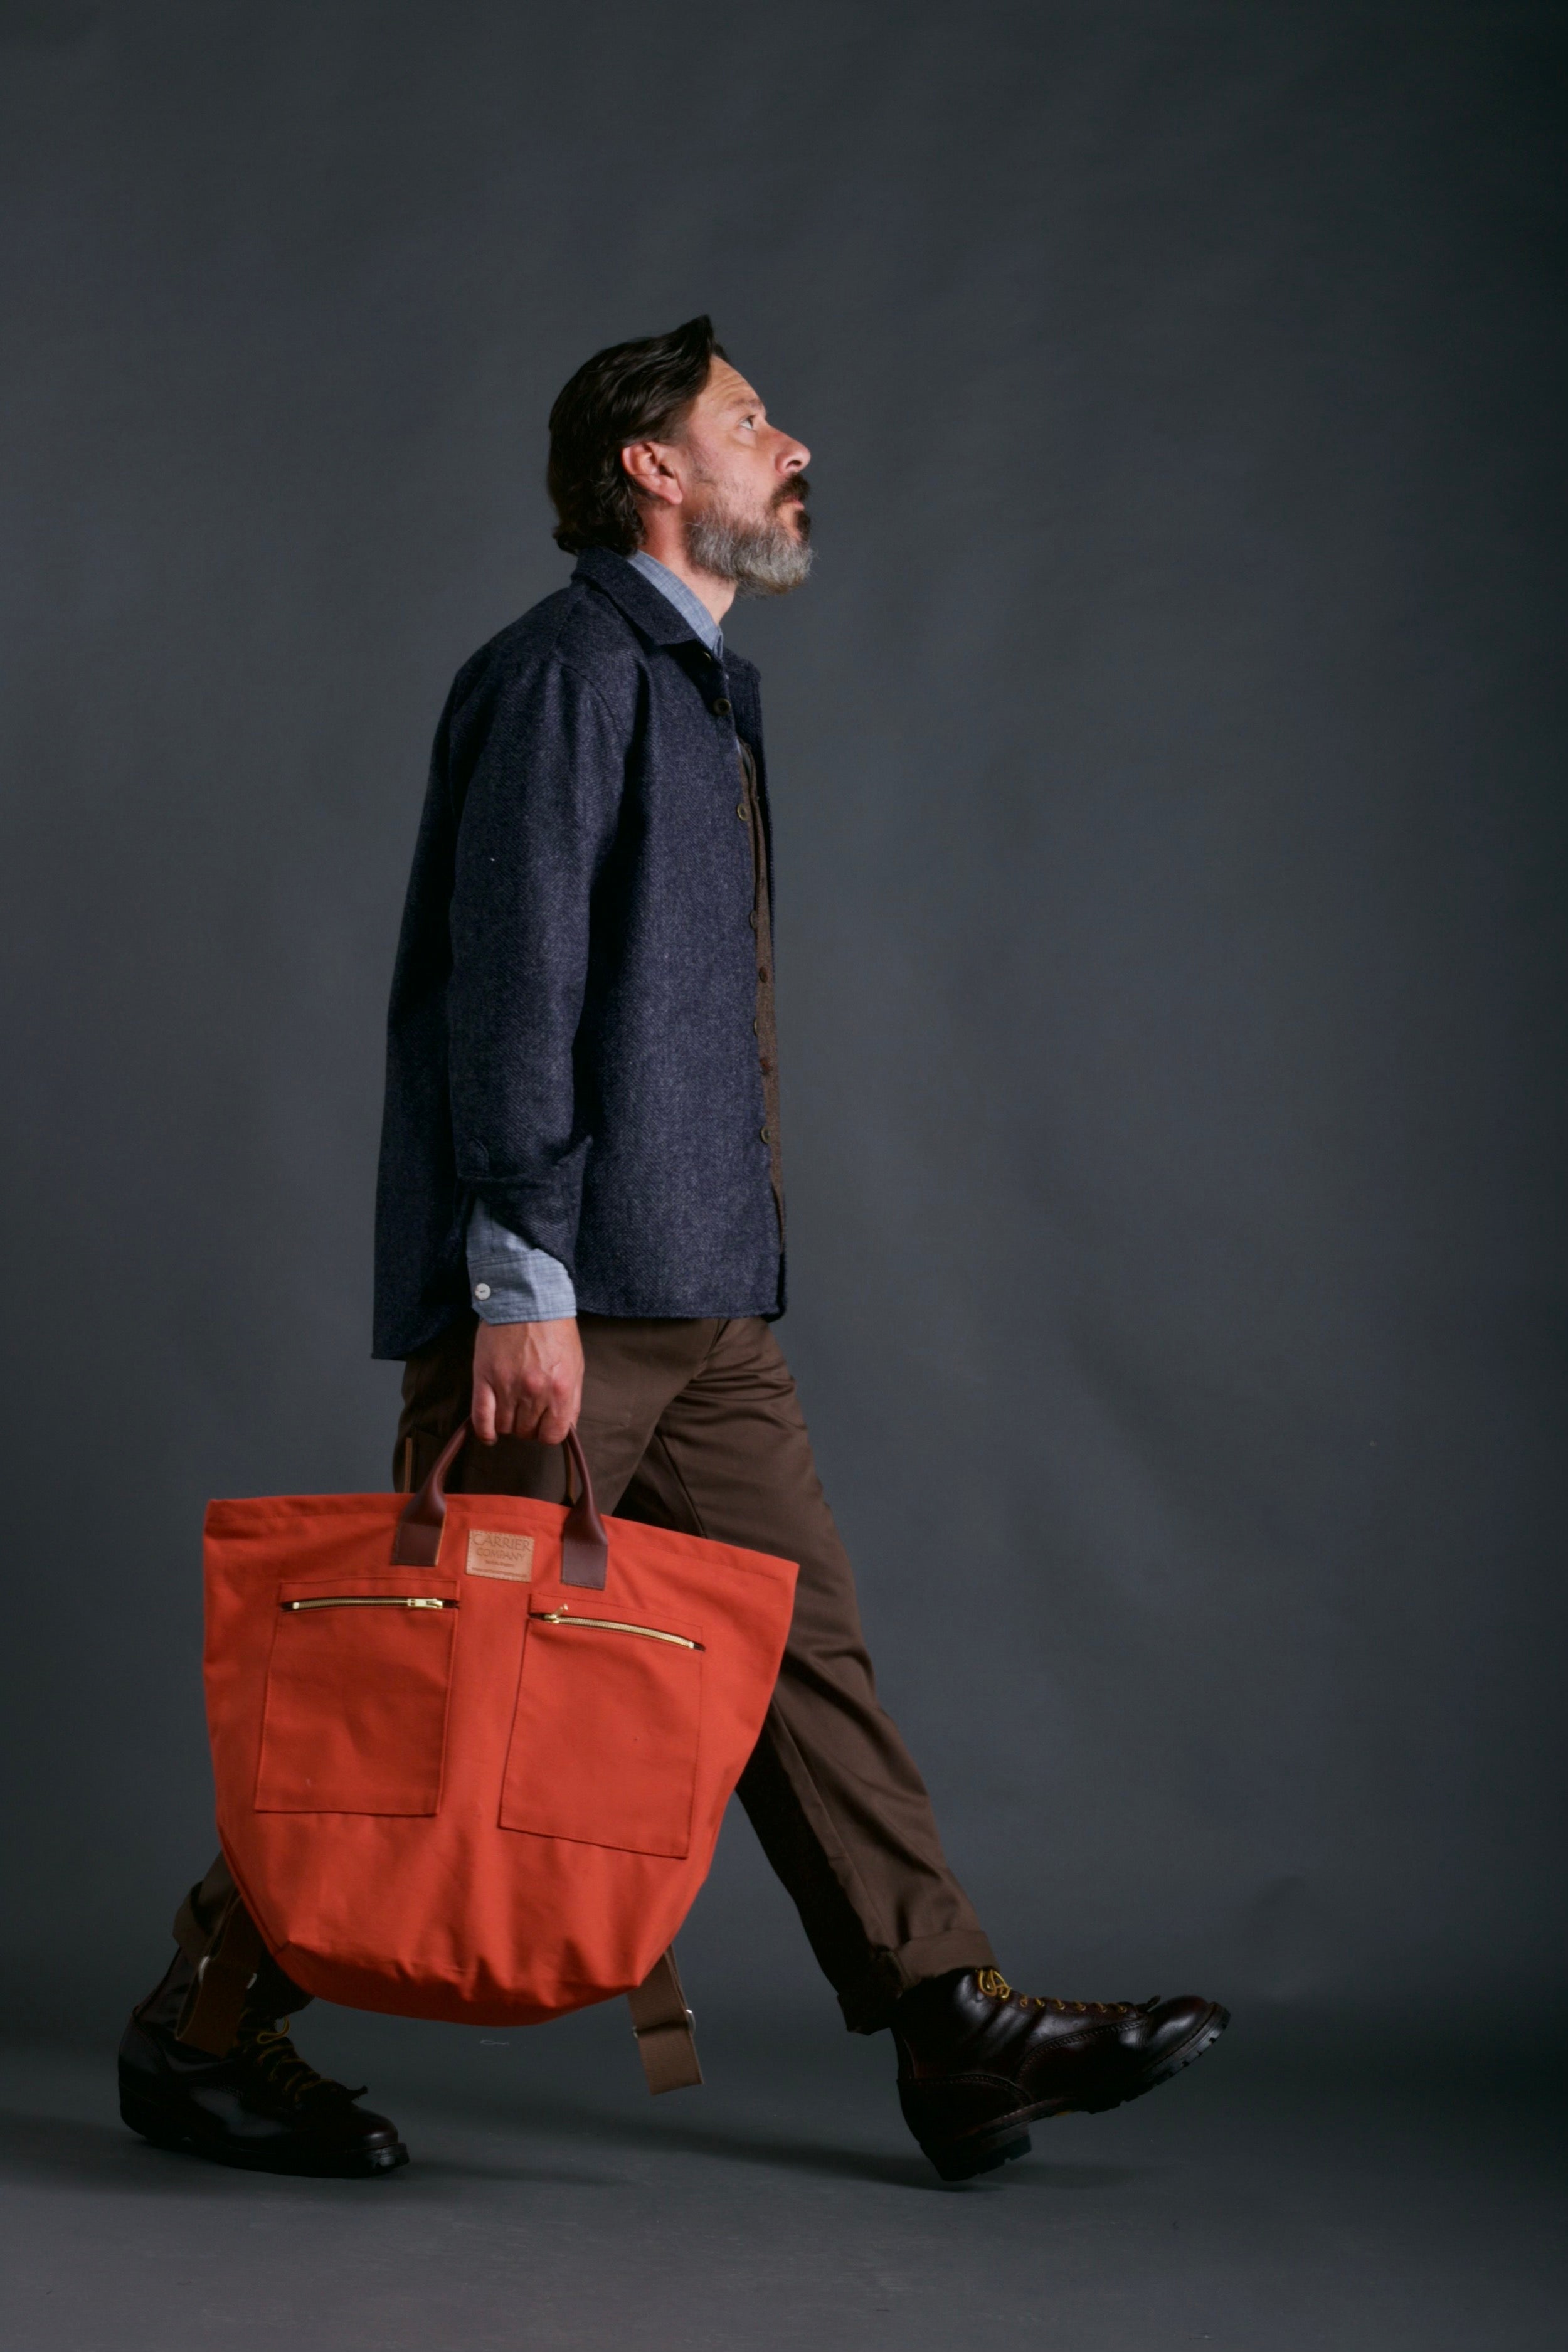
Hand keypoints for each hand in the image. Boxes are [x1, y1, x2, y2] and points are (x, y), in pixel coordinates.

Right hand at [471, 1317, 583, 1446]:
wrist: (528, 1299)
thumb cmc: (554, 1330)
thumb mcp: (575, 1364)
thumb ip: (571, 1399)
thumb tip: (564, 1425)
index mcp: (561, 1389)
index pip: (553, 1435)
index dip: (548, 1433)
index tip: (544, 1426)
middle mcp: (535, 1392)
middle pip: (527, 1432)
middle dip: (528, 1426)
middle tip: (526, 1412)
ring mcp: (507, 1386)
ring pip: (505, 1427)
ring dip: (508, 1424)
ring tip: (510, 1410)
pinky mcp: (485, 1378)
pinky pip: (481, 1418)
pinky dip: (485, 1431)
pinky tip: (489, 1434)